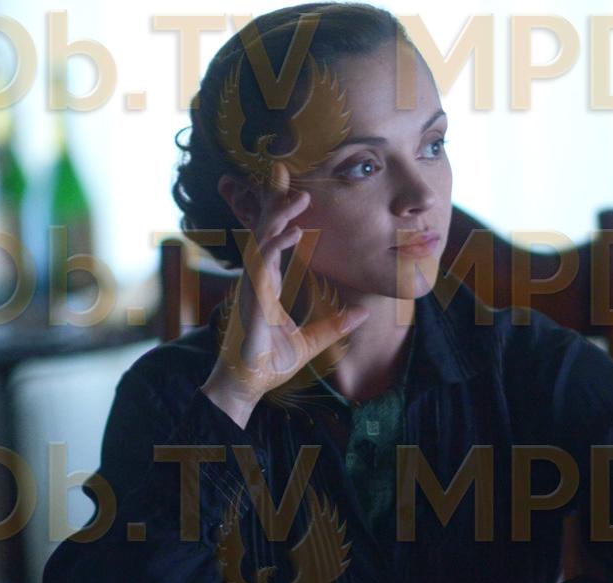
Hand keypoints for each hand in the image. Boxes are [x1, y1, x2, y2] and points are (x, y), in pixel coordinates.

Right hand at [204, 162, 370, 425]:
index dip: (280, 209)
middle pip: (263, 227)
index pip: (274, 236)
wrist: (249, 384)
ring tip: (300, 196)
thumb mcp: (312, 341)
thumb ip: (335, 326)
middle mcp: (257, 276)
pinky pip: (262, 264)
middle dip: (273, 198)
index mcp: (268, 280)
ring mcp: (252, 285)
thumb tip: (363, 314)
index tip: (291, 184)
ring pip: (263, 239)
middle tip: (282, 168)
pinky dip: (276, 245)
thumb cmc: (270, 362)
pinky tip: (291, 232)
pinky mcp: (252, 298)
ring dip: (280, 216)